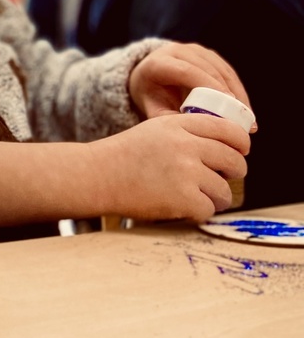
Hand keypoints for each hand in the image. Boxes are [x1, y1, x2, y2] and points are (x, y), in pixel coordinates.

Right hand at [90, 112, 249, 221]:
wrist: (96, 175)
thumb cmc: (124, 156)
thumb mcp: (156, 130)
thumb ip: (188, 132)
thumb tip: (227, 147)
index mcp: (180, 125)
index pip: (231, 131)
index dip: (240, 144)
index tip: (238, 152)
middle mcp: (186, 145)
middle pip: (235, 161)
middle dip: (232, 173)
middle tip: (220, 178)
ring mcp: (186, 172)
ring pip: (225, 190)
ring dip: (214, 197)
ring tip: (194, 196)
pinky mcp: (183, 198)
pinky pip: (209, 209)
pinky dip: (197, 212)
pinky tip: (181, 206)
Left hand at [128, 42, 254, 128]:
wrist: (148, 76)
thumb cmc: (150, 95)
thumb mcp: (151, 106)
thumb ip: (167, 118)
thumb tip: (193, 131)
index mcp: (159, 62)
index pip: (186, 71)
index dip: (209, 87)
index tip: (227, 107)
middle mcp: (177, 51)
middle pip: (208, 70)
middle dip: (228, 95)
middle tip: (241, 120)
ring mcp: (195, 50)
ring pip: (222, 70)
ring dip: (238, 94)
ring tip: (247, 120)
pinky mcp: (209, 55)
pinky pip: (228, 72)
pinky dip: (238, 90)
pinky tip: (245, 110)